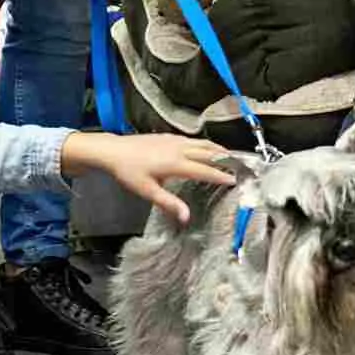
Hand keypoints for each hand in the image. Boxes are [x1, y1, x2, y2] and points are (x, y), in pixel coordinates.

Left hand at [64, 131, 239, 221]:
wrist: (113, 150)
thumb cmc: (129, 172)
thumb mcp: (147, 191)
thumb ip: (169, 203)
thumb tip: (186, 217)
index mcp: (176, 163)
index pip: (205, 169)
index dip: (221, 176)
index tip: (235, 180)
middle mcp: (179, 149)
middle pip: (209, 152)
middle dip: (226, 159)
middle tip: (241, 165)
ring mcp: (174, 140)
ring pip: (202, 143)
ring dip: (218, 149)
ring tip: (230, 156)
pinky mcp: (169, 136)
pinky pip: (193, 140)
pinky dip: (205, 144)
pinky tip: (205, 149)